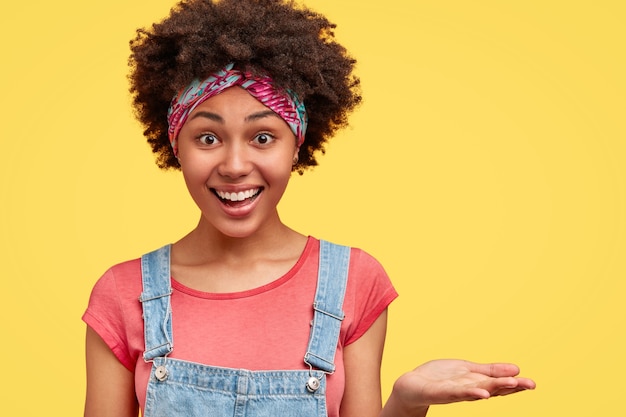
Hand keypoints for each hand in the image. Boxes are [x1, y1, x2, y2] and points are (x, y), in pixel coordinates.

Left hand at [392, 359, 535, 407]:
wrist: (412, 385)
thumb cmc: (439, 378)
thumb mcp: (468, 370)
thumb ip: (489, 371)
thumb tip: (517, 368)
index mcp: (476, 383)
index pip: (498, 384)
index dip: (515, 384)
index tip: (532, 383)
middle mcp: (469, 390)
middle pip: (493, 388)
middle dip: (511, 386)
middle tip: (530, 384)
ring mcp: (455, 392)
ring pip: (478, 390)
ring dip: (495, 388)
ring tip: (512, 384)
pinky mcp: (441, 393)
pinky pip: (457, 393)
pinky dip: (470, 393)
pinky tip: (482, 393)